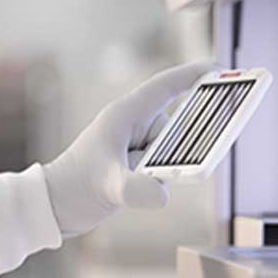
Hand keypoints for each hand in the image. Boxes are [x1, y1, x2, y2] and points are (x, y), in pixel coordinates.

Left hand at [43, 62, 211, 237]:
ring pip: (174, 150)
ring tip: (143, 177)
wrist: (54, 206)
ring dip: (170, 166)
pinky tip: (145, 187)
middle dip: (189, 139)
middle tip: (182, 157)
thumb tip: (161, 194)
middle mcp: (134, 126)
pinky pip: (166, 165)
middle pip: (178, 123)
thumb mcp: (107, 186)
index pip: (167, 86)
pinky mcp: (137, 165)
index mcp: (125, 115)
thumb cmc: (73, 186)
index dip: (195, 75)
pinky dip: (165, 176)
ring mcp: (136, 146)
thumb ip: (135, 190)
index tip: (222, 71)